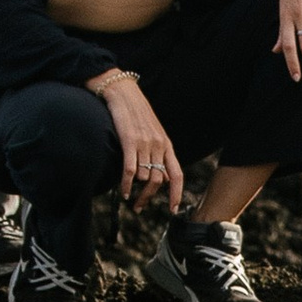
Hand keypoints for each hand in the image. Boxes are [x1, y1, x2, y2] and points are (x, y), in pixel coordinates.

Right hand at [91, 71, 182, 210]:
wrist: (123, 92)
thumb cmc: (137, 113)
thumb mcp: (154, 133)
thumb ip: (159, 154)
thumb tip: (164, 178)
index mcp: (166, 145)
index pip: (177, 174)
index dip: (177, 194)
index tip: (173, 209)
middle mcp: (158, 146)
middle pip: (159, 180)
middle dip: (150, 198)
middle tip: (140, 208)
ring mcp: (144, 144)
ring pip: (145, 178)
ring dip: (138, 192)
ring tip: (130, 198)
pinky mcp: (129, 141)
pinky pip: (130, 171)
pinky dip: (127, 185)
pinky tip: (123, 192)